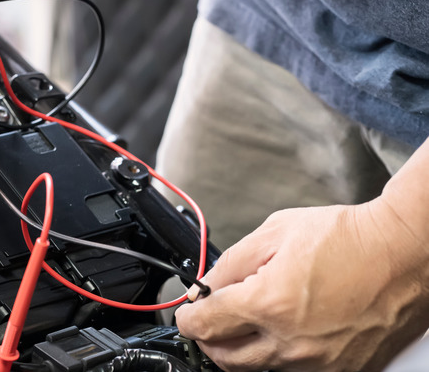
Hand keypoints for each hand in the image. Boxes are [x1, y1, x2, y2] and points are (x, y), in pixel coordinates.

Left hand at [176, 199, 428, 370]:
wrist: (402, 253)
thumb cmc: (346, 238)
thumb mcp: (275, 232)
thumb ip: (231, 263)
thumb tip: (207, 286)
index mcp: (269, 303)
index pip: (205, 325)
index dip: (187, 317)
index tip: (188, 312)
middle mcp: (290, 341)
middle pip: (224, 357)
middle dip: (208, 339)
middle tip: (210, 320)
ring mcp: (318, 362)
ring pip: (258, 368)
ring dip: (242, 349)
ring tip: (249, 321)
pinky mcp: (342, 369)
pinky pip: (294, 370)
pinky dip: (279, 355)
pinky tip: (284, 329)